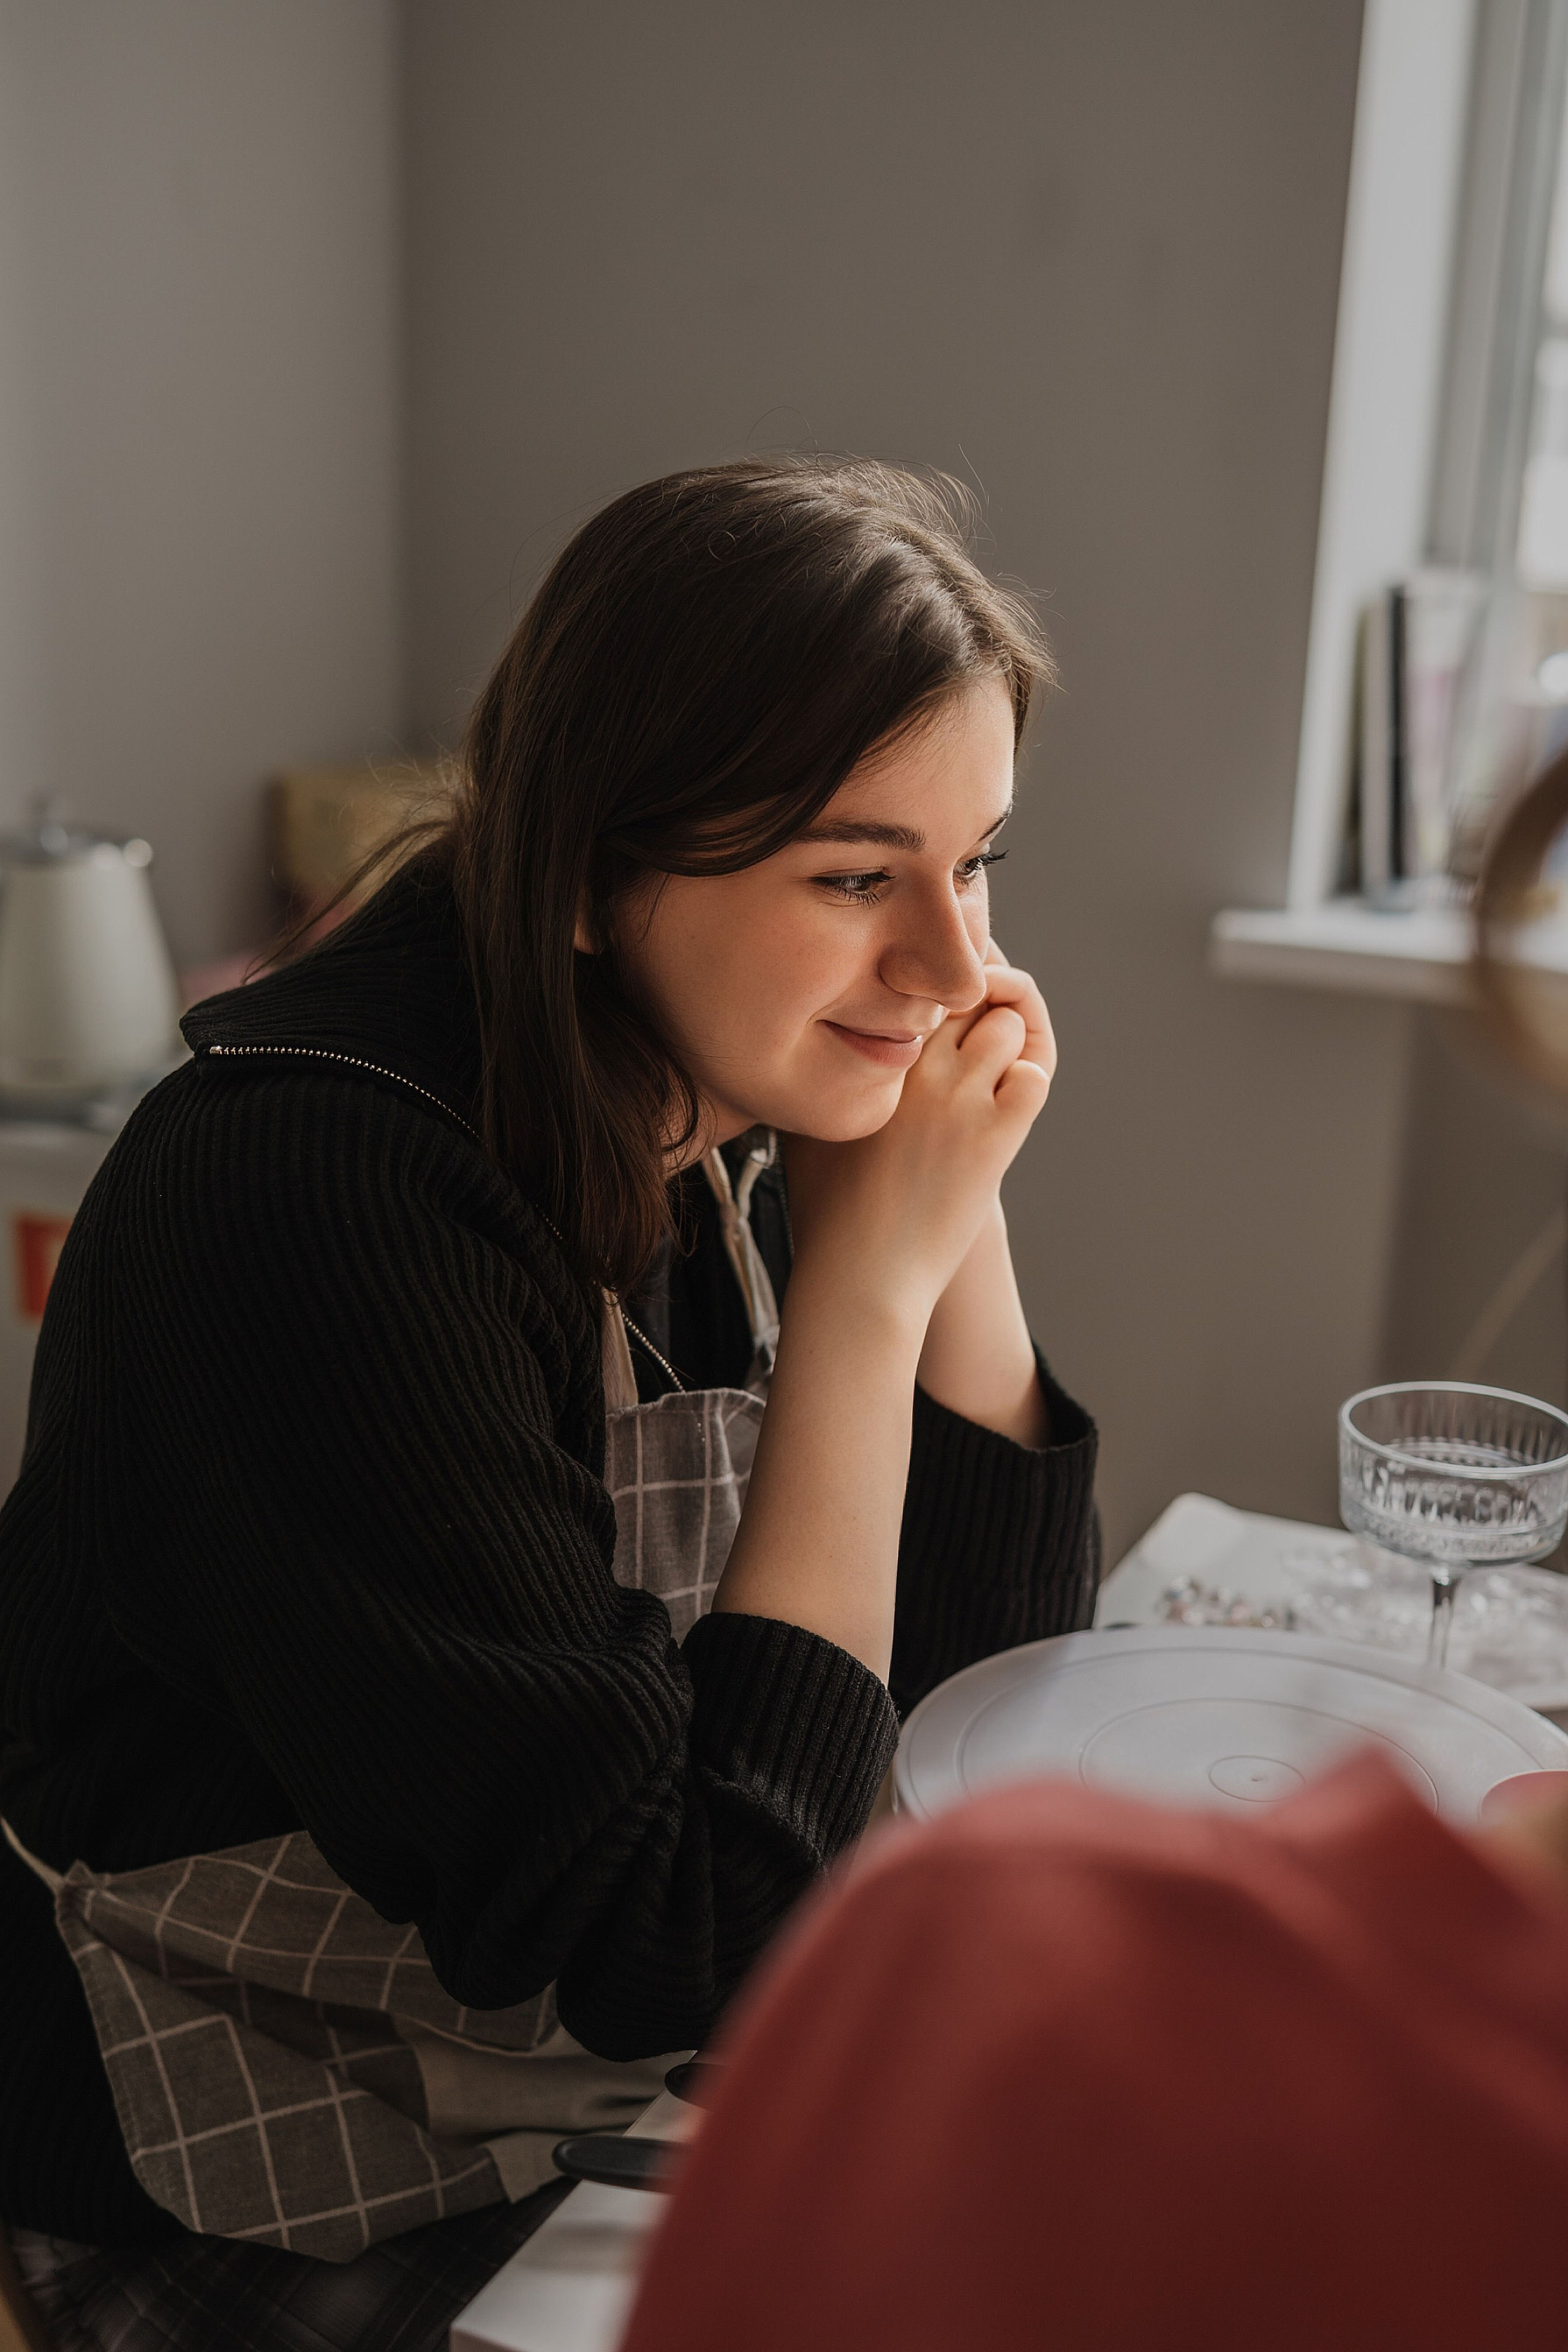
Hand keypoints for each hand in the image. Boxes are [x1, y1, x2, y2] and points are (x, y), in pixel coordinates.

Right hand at [783, 949, 1054, 1326]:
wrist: (862, 1276)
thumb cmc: (827, 1209)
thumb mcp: (805, 1126)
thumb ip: (818, 1074)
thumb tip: (815, 1040)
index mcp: (862, 1056)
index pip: (911, 978)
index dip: (934, 984)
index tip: (937, 1008)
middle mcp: (910, 1067)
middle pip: (962, 987)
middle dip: (974, 1002)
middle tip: (970, 1035)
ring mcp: (956, 1099)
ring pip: (1005, 1023)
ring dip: (1005, 1043)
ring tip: (986, 1077)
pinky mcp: (994, 1138)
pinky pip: (1034, 1074)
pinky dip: (1028, 1079)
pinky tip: (1005, 1104)